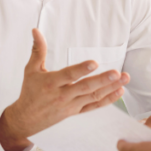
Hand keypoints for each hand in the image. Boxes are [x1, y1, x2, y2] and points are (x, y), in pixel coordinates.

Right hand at [0, 29, 129, 150]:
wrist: (26, 119)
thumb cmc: (30, 92)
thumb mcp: (31, 70)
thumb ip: (38, 50)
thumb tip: (36, 31)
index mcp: (51, 83)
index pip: (68, 75)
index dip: (81, 69)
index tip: (94, 63)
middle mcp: (62, 95)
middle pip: (85, 87)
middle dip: (102, 80)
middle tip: (117, 73)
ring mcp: (71, 105)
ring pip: (93, 96)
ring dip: (110, 88)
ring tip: (124, 78)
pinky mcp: (76, 111)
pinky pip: (94, 106)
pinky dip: (107, 100)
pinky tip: (119, 91)